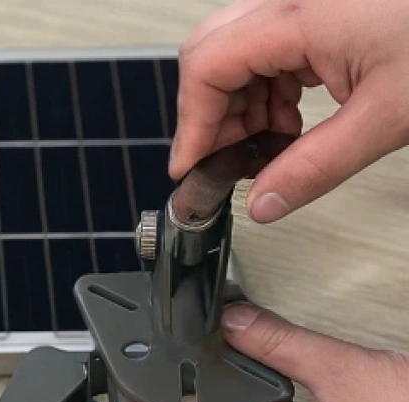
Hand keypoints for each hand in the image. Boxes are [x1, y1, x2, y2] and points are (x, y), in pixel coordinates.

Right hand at [171, 0, 408, 222]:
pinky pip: (270, 43)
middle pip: (212, 52)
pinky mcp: (326, 3)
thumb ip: (314, 168)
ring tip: (272, 144)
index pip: (206, 69)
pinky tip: (293, 118)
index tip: (192, 170)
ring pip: (237, 49)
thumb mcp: (388, 118)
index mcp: (301, 14)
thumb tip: (263, 205)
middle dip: (211, 113)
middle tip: (230, 160)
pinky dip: (269, 86)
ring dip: (241, 103)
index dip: (191, 126)